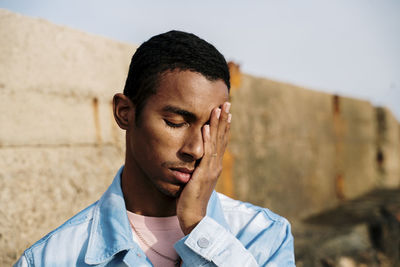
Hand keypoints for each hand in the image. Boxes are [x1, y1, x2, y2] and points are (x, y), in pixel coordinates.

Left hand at [176, 102, 231, 234]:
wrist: (193, 217)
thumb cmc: (192, 199)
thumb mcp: (196, 179)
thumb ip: (198, 168)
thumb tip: (194, 158)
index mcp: (214, 165)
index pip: (221, 141)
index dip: (224, 126)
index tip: (225, 111)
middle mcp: (216, 165)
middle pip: (222, 138)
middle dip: (224, 119)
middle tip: (227, 102)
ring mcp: (211, 169)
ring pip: (216, 142)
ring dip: (217, 124)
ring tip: (219, 108)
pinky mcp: (203, 174)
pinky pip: (205, 154)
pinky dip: (206, 139)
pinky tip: (205, 127)